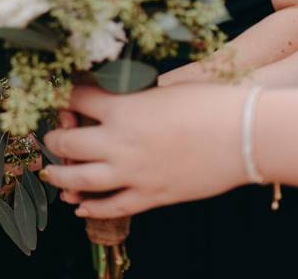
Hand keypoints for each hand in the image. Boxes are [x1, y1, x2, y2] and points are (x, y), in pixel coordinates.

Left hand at [38, 85, 249, 218]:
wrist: (246, 135)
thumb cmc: (210, 103)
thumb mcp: (163, 90)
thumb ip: (133, 97)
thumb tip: (114, 98)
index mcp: (122, 108)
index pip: (74, 98)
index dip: (61, 95)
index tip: (57, 95)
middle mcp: (119, 141)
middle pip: (65, 143)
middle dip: (52, 139)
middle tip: (51, 137)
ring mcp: (133, 172)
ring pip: (78, 180)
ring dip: (59, 176)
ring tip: (51, 173)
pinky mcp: (151, 195)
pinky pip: (111, 206)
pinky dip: (90, 208)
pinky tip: (79, 207)